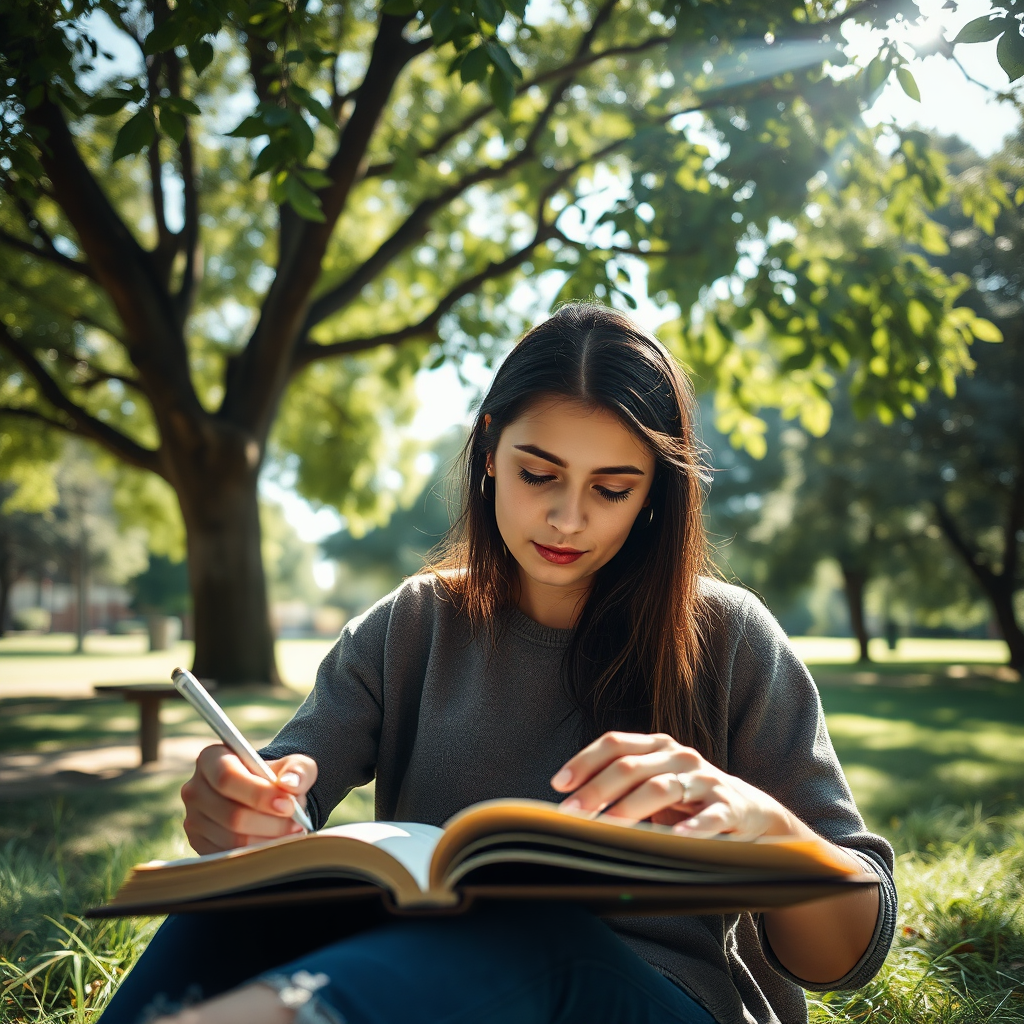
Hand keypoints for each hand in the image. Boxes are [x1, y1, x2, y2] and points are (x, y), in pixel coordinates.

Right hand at [181, 744, 317, 853]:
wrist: (265, 796)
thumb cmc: (278, 776)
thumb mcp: (295, 765)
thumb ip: (298, 770)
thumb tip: (290, 784)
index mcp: (211, 758)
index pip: (227, 777)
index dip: (259, 794)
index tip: (288, 804)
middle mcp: (195, 788)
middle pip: (231, 814)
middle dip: (270, 822)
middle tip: (297, 823)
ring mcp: (194, 818)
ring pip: (232, 838)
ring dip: (268, 839)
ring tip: (291, 831)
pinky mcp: (199, 843)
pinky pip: (229, 855)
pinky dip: (257, 851)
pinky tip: (276, 841)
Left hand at [550, 731, 807, 841]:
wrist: (751, 813)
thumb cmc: (687, 800)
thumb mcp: (653, 784)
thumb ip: (619, 786)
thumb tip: (567, 804)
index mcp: (657, 746)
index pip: (614, 743)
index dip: (584, 761)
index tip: (558, 785)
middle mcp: (679, 756)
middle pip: (630, 767)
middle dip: (596, 791)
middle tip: (570, 815)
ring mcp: (705, 779)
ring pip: (661, 788)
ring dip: (629, 809)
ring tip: (607, 828)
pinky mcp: (730, 807)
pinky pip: (709, 817)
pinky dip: (691, 828)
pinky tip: (674, 840)